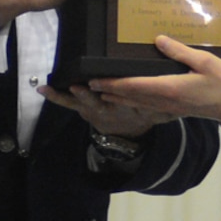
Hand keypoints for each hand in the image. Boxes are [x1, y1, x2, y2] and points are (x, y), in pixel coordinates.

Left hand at [38, 83, 161, 138]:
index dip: (110, 94)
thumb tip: (179, 107)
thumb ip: (164, 111)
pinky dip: (54, 95)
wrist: (126, 133)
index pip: (118, 101)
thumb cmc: (141, 116)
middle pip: (94, 102)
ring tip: (49, 89)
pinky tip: (42, 88)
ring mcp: (90, 109)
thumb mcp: (154, 115)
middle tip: (80, 87)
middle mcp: (104, 110)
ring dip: (64, 96)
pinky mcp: (81, 106)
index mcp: (122, 110)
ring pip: (76, 102)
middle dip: (85, 95)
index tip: (100, 87)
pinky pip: (66, 102)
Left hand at [90, 33, 220, 127]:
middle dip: (110, 91)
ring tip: (104, 92)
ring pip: (139, 103)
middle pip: (131, 97)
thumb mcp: (203, 61)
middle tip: (90, 86)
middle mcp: (167, 101)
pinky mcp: (179, 109)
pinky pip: (150, 106)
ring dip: (120, 98)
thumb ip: (179, 51)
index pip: (134, 86)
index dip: (112, 83)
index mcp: (170, 88)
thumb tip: (158, 40)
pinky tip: (133, 98)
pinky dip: (136, 101)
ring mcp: (172, 107)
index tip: (95, 80)